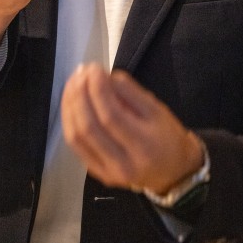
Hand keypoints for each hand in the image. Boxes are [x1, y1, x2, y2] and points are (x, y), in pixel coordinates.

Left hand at [61, 63, 203, 194]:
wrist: (173, 173)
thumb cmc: (168, 136)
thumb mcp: (158, 110)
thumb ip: (131, 92)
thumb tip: (104, 77)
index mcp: (144, 146)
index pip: (111, 116)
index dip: (97, 89)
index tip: (94, 68)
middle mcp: (123, 164)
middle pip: (90, 127)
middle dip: (80, 95)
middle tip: (81, 72)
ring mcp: (107, 172)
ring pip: (76, 137)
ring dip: (70, 105)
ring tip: (73, 83)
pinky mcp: (97, 174)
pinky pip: (75, 146)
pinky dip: (69, 120)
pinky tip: (71, 102)